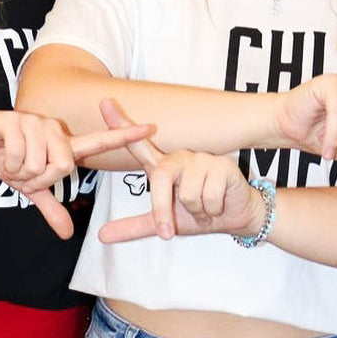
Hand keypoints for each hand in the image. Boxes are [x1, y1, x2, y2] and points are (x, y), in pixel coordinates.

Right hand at [0, 108, 153, 239]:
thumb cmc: (7, 160)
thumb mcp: (30, 189)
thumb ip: (51, 208)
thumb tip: (67, 234)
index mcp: (64, 145)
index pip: (100, 141)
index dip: (125, 136)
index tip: (151, 127)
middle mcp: (55, 130)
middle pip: (64, 166)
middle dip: (40, 178)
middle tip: (25, 172)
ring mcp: (36, 123)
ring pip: (40, 162)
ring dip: (21, 171)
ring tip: (12, 161)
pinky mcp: (16, 121)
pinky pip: (20, 154)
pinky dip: (9, 163)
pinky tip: (2, 153)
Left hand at [96, 101, 264, 243]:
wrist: (234, 218)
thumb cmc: (199, 214)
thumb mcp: (163, 224)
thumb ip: (133, 227)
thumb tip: (101, 235)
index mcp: (163, 167)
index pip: (139, 145)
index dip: (121, 124)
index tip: (104, 102)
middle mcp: (180, 158)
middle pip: (160, 178)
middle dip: (162, 210)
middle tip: (168, 232)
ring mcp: (202, 159)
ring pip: (188, 193)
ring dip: (197, 211)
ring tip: (205, 208)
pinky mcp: (222, 166)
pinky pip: (208, 195)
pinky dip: (212, 210)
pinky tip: (219, 204)